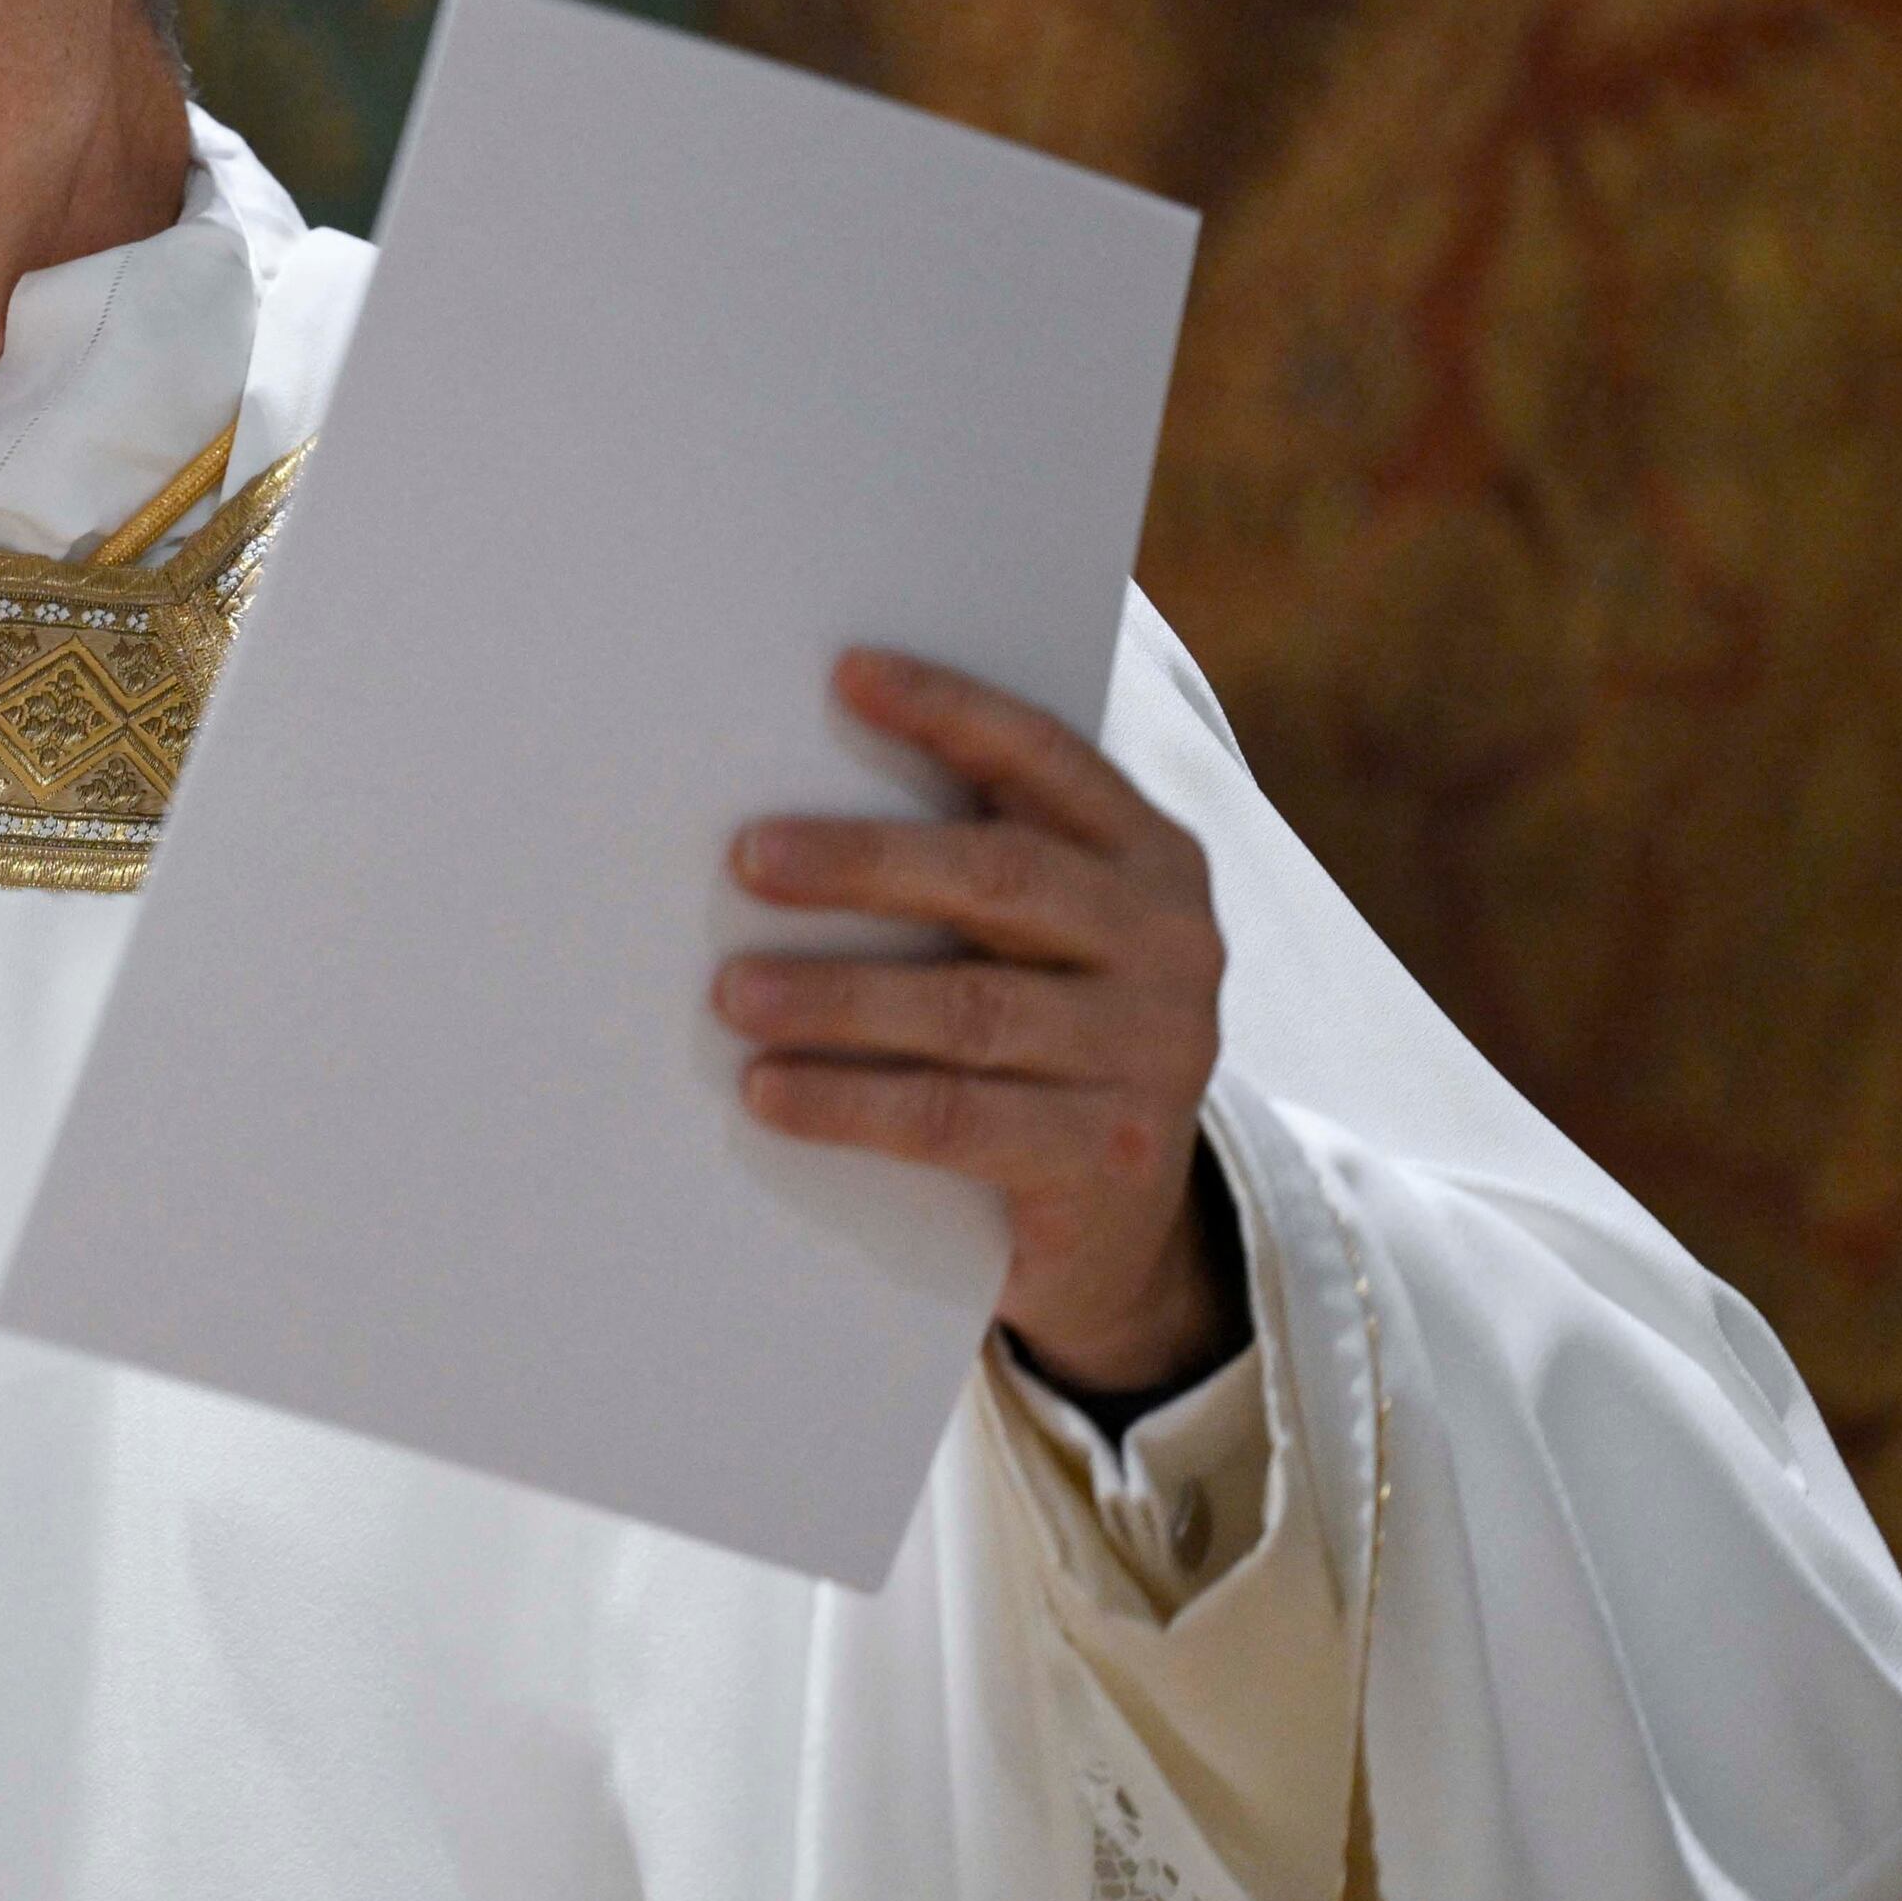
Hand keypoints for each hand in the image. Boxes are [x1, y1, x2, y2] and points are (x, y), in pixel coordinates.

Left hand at [712, 647, 1237, 1396]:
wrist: (1121, 1226)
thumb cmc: (1041, 1042)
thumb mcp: (1036, 944)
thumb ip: (972, 869)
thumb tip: (789, 802)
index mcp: (1149, 860)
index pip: (1047, 761)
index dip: (951, 713)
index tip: (847, 674)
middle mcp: (1170, 945)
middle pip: (1002, 879)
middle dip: (866, 862)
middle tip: (747, 858)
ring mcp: (1150, 1054)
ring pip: (971, 1009)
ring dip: (838, 997)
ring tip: (731, 993)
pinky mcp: (1107, 1156)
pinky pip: (957, 1118)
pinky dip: (851, 1102)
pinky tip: (769, 1091)